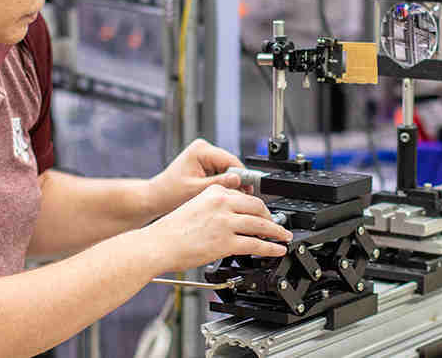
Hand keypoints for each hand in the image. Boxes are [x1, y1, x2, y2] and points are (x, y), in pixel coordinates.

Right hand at [143, 184, 291, 273]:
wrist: (158, 244)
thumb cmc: (171, 230)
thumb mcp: (194, 206)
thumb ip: (215, 207)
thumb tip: (234, 217)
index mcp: (213, 192)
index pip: (245, 195)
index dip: (259, 206)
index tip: (264, 212)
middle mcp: (221, 203)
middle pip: (257, 207)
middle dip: (271, 217)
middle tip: (277, 224)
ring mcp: (225, 222)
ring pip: (261, 225)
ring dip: (276, 232)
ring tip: (283, 237)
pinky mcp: (226, 242)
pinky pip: (257, 244)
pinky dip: (271, 248)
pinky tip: (276, 250)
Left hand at [145, 138, 249, 218]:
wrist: (157, 196)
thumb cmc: (170, 192)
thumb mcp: (196, 190)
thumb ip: (219, 183)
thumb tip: (239, 180)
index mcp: (200, 150)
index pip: (230, 161)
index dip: (242, 177)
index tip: (250, 191)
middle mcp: (203, 148)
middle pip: (230, 165)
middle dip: (235, 181)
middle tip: (239, 198)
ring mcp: (204, 155)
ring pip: (227, 169)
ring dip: (228, 183)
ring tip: (224, 198)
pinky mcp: (204, 163)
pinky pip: (221, 172)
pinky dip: (222, 183)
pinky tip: (219, 194)